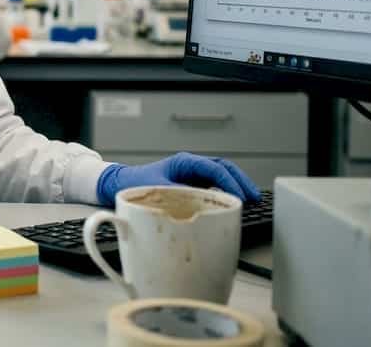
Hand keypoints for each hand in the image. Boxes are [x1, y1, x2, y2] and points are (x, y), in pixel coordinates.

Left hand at [95, 152, 260, 206]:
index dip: (230, 182)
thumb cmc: (133, 184)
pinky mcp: (190, 185)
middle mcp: (190, 166)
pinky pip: (213, 187)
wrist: (117, 185)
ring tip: (250, 201)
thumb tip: (196, 208)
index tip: (240, 196)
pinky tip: (233, 204)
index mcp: (183, 162)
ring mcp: (191, 175)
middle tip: (254, 197)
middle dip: (240, 181)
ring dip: (236, 186)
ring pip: (221, 176)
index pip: (214, 168)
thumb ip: (176, 198)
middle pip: (223, 168)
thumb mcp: (155, 191)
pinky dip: (226, 193)